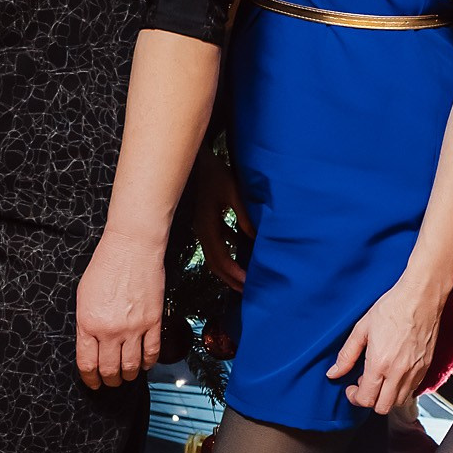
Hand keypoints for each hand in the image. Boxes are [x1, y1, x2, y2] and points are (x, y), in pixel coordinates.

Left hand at [76, 227, 164, 388]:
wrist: (132, 247)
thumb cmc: (105, 266)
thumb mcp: (83, 296)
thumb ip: (86, 324)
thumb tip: (92, 346)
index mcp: (88, 324)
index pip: (87, 364)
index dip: (90, 379)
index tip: (93, 383)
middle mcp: (110, 330)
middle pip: (110, 369)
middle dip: (109, 381)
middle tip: (110, 382)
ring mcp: (134, 327)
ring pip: (131, 366)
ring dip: (128, 375)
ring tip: (126, 375)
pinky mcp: (153, 321)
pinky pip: (152, 352)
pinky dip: (148, 363)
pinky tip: (144, 364)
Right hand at [192, 148, 253, 290]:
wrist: (197, 161)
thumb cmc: (214, 174)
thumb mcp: (232, 192)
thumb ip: (242, 214)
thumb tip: (254, 237)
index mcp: (207, 226)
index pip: (221, 258)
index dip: (234, 273)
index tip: (248, 283)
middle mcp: (203, 231)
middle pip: (215, 264)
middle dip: (231, 279)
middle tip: (247, 290)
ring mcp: (202, 228)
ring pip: (214, 256)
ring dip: (228, 269)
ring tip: (244, 278)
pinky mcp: (206, 222)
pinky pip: (217, 243)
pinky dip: (228, 252)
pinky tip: (242, 251)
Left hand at [329, 267, 449, 414]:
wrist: (421, 297)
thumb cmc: (393, 308)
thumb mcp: (362, 328)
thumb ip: (347, 355)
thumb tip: (334, 373)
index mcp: (379, 363)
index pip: (365, 399)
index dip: (354, 397)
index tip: (351, 388)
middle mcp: (398, 372)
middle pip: (382, 407)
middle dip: (370, 400)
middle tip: (364, 385)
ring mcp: (414, 371)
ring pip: (399, 402)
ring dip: (386, 396)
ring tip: (380, 378)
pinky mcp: (426, 367)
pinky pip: (412, 390)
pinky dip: (401, 389)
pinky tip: (394, 373)